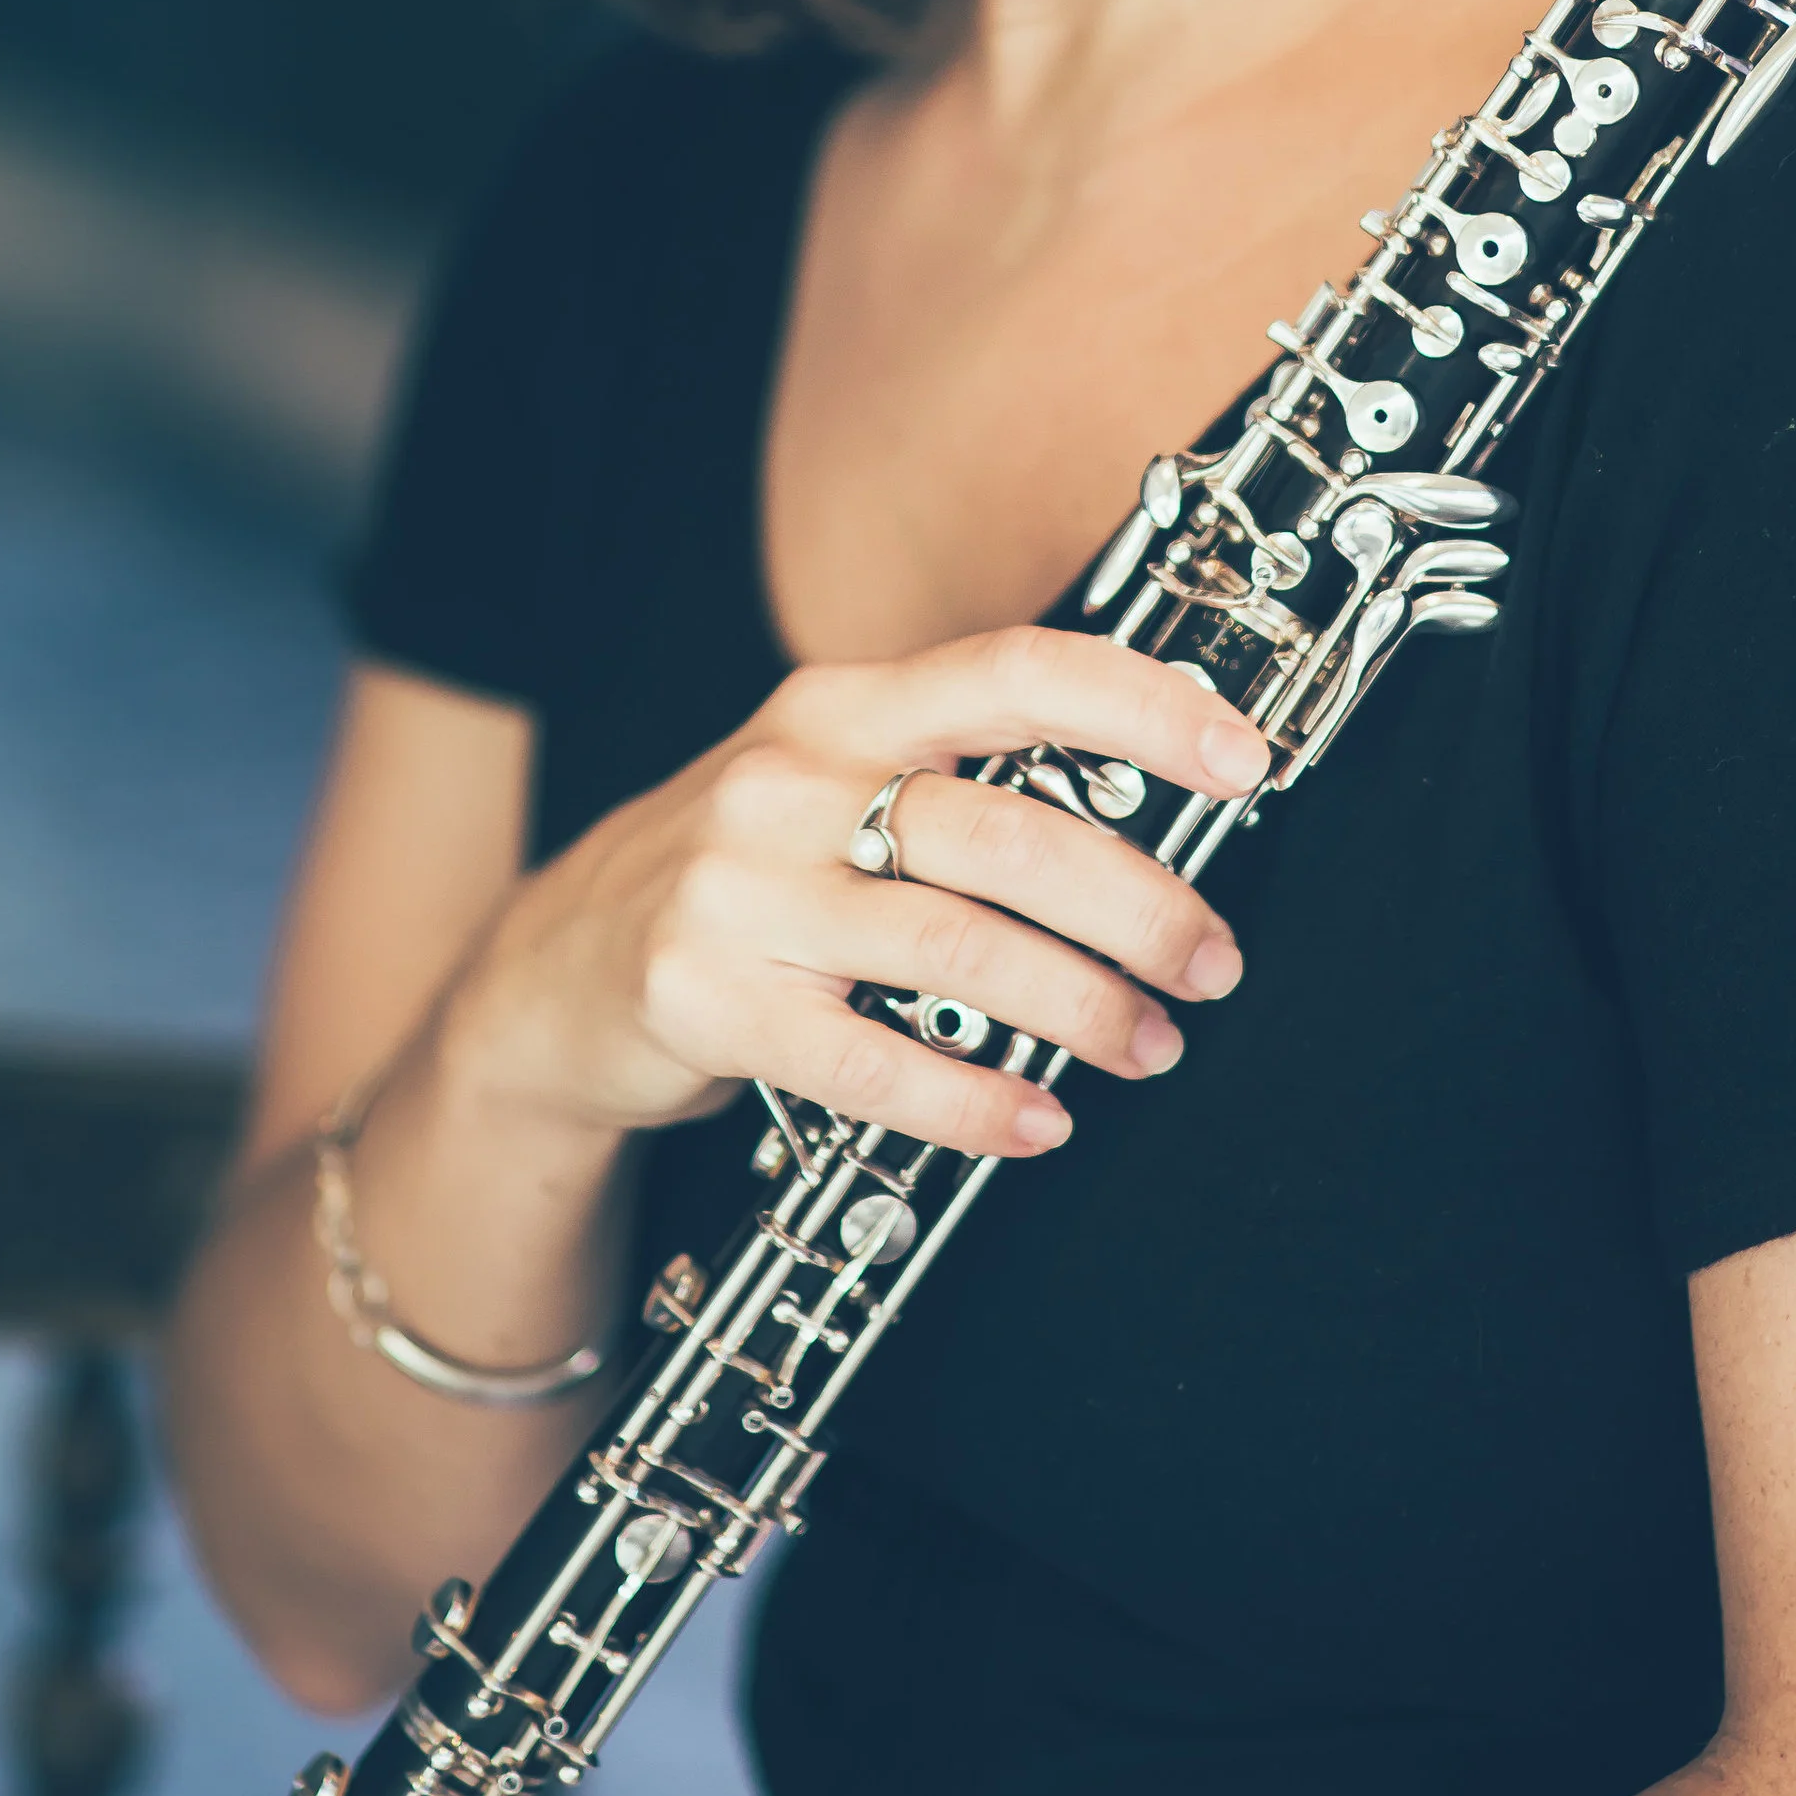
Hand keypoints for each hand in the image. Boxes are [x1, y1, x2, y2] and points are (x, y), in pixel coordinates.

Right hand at [441, 626, 1268, 1164]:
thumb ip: (956, 775)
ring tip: (1149, 1045)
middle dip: (1136, 904)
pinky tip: (1035, 1123)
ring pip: (952, 947)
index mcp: (843, 705)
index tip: (1244, 758)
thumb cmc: (741, 872)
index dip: (1141, 706)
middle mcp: (790, 779)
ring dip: (1079, 1008)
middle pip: (1004, 831)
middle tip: (1209, 960)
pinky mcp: (702, 1000)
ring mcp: (739, 890)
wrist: (551, 973)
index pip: (1014, 672)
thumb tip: (1152, 809)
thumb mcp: (827, 778)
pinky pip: (865, 1059)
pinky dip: (969, 1101)